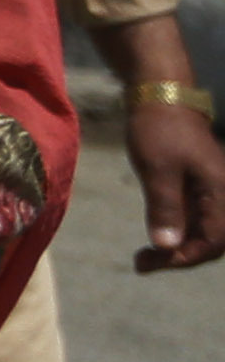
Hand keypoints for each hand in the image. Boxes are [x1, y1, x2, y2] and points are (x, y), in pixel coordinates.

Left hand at [121, 89, 224, 270]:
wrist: (161, 97)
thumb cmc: (159, 129)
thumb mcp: (157, 168)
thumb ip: (164, 207)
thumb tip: (167, 245)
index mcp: (219, 192)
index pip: (214, 241)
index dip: (186, 257)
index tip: (154, 261)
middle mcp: (221, 196)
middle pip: (212, 242)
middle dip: (181, 257)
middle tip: (143, 264)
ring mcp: (210, 193)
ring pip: (202, 233)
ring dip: (177, 248)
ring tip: (144, 259)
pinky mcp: (197, 189)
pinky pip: (194, 221)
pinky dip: (176, 233)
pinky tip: (154, 240)